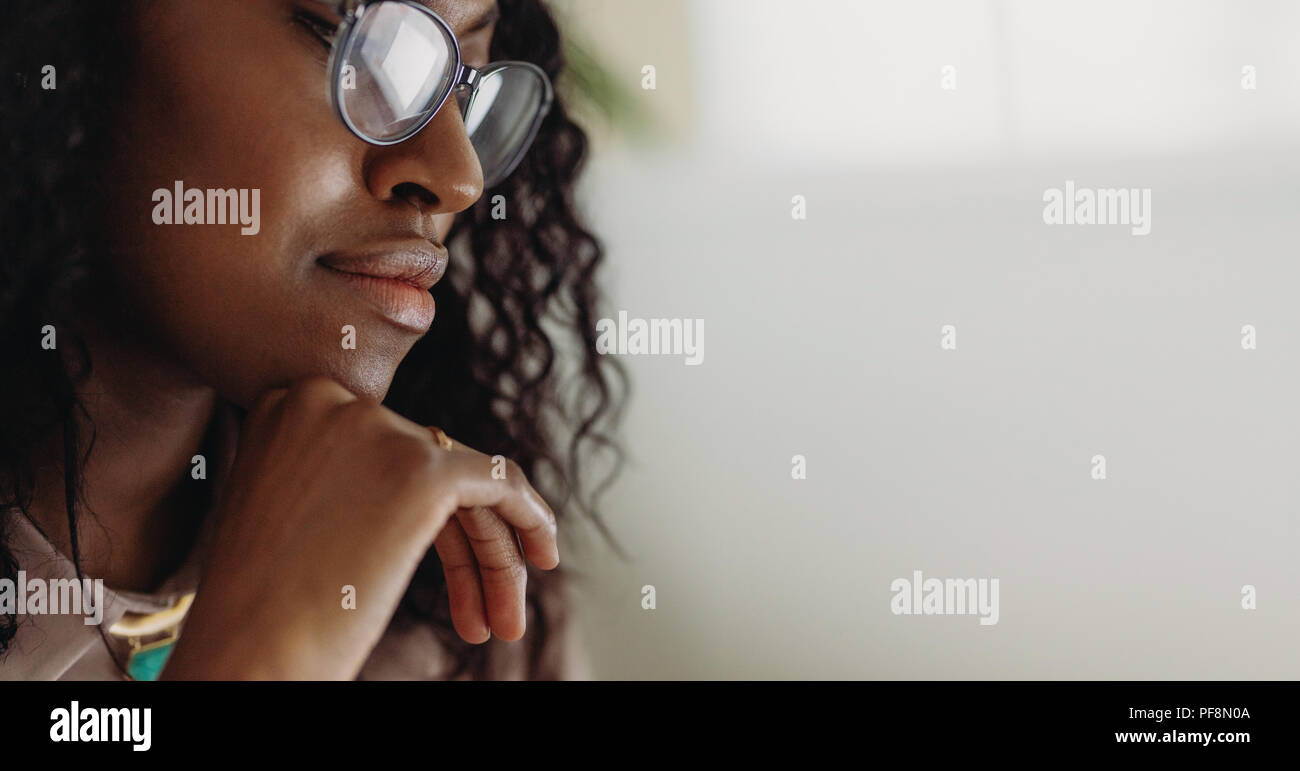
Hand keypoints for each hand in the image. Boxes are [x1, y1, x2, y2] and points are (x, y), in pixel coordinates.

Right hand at [161, 375, 557, 679]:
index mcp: (289, 405)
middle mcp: (329, 402)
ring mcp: (378, 432)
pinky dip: (528, 516)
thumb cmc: (256, 605)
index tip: (444, 560)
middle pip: (429, 466)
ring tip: (503, 622)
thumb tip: (413, 486)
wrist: (247, 651)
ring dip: (491, 554)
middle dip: (464, 542)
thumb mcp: (288, 509)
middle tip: (483, 612)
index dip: (424, 512)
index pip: (383, 449)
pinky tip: (543, 554)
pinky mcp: (423, 469)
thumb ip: (342, 477)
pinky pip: (498, 480)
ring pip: (465, 481)